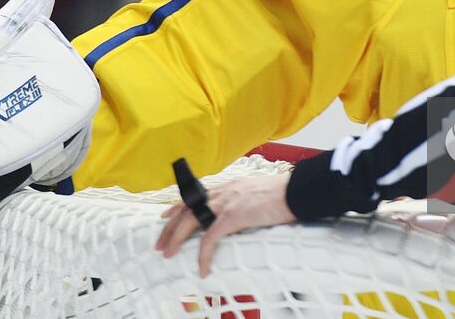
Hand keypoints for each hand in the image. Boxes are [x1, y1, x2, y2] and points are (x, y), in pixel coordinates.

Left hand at [155, 173, 295, 275]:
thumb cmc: (283, 193)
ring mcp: (225, 203)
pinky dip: (204, 255)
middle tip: (160, 244)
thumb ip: (244, 201)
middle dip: (170, 228)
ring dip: (176, 239)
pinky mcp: (232, 216)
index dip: (177, 207)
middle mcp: (222, 193)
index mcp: (227, 186)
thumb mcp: (256, 192)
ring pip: (190, 221)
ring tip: (168, 254)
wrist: (294, 190)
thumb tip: (243, 214)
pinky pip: (211, 239)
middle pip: (186, 210)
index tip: (165, 216)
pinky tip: (203, 268)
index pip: (195, 196)